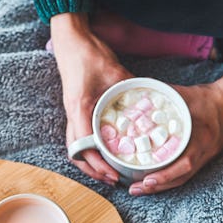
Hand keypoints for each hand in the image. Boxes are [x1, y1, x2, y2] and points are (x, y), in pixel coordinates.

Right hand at [50, 13, 132, 185]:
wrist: (72, 42)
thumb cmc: (90, 56)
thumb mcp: (116, 72)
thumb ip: (133, 90)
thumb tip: (152, 105)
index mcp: (80, 110)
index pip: (85, 147)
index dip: (99, 164)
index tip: (114, 174)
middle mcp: (72, 116)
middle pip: (76, 154)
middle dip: (94, 171)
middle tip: (115, 180)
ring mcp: (71, 115)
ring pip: (75, 149)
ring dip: (90, 164)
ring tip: (109, 174)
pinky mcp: (74, 113)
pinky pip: (78, 139)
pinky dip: (89, 152)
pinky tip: (103, 156)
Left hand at [129, 57, 222, 194]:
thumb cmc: (208, 97)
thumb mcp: (183, 93)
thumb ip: (160, 94)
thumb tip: (134, 93)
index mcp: (201, 136)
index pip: (185, 162)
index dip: (166, 174)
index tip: (147, 180)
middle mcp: (204, 151)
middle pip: (181, 177)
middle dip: (158, 186)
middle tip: (134, 189)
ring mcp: (205, 157)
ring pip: (183, 178)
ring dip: (162, 186)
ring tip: (140, 189)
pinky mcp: (204, 158)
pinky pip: (186, 174)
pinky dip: (170, 179)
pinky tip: (155, 181)